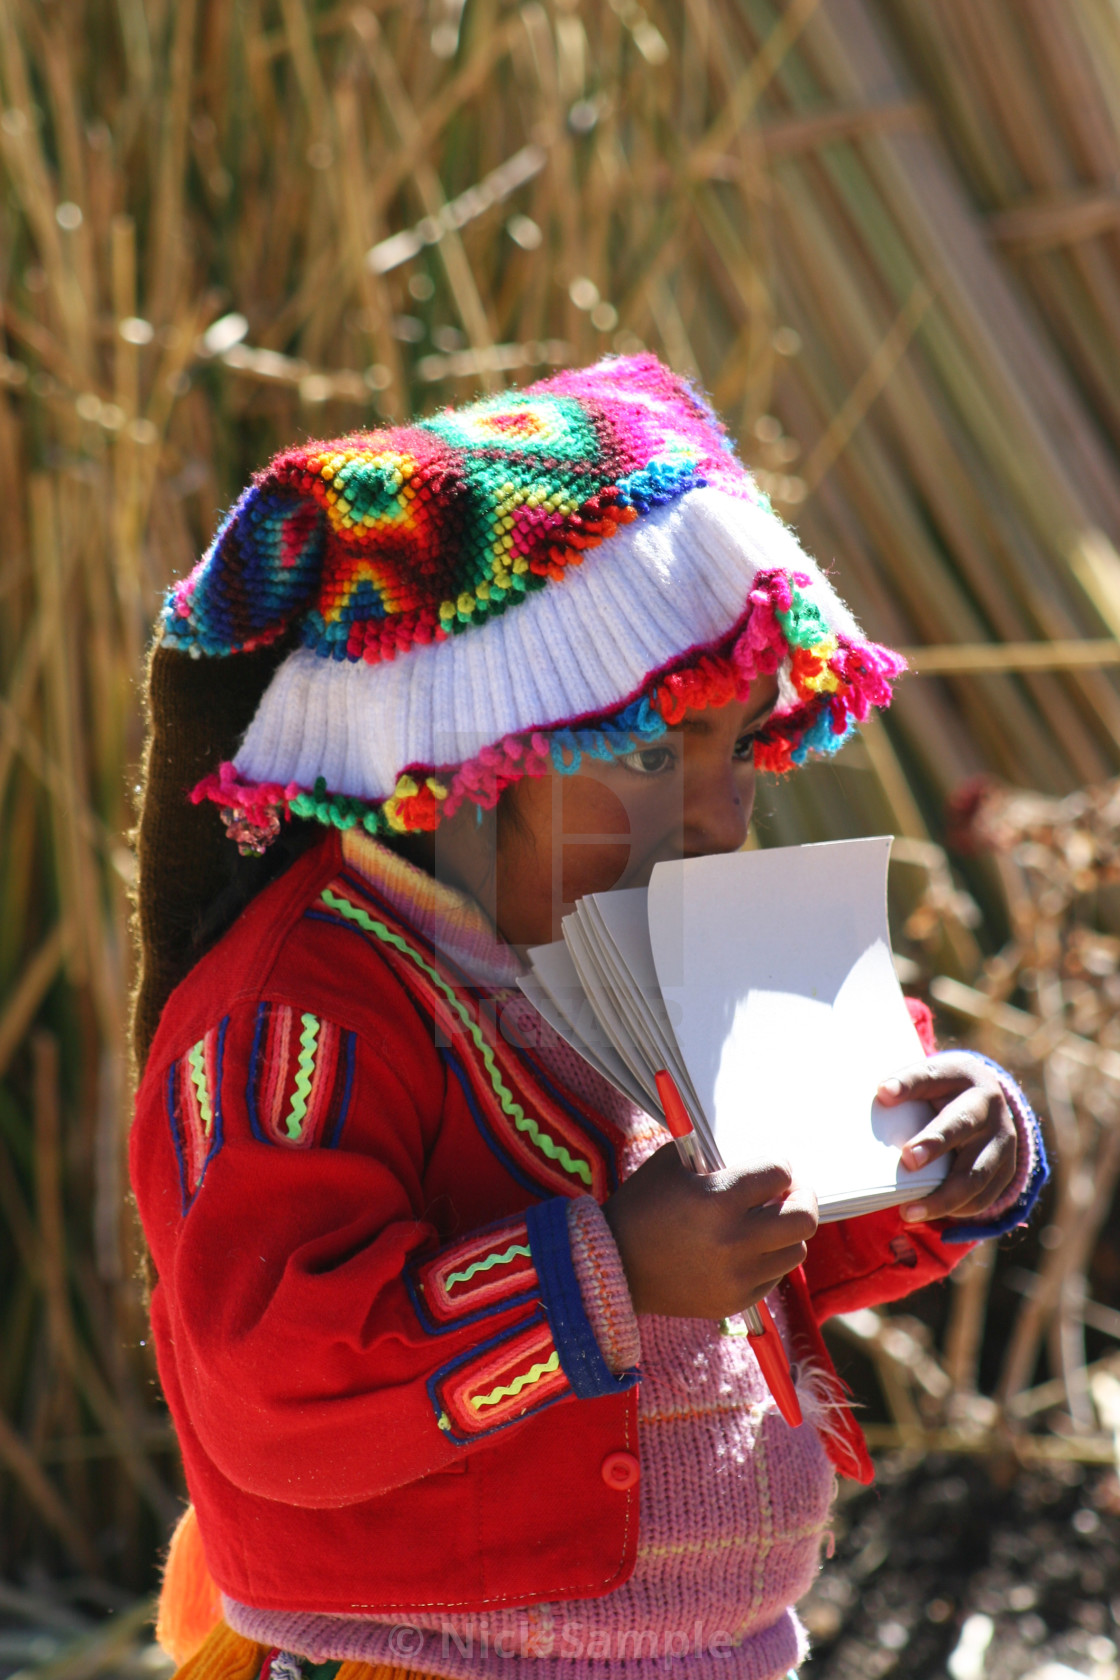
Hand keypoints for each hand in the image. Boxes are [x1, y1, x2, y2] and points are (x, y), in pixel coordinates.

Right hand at [602, 1142, 817, 1318]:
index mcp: (718, 1199)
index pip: (779, 1174)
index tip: (772, 1170)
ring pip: (796, 1250)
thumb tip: (759, 1163)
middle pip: (803, 1218)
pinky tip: (746, 1249)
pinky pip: (774, 1276)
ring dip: (786, 1231)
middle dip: (802, 1198)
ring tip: (767, 1223)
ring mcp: (737, 1276)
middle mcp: (734, 1240)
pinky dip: (767, 1260)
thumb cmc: (643, 1206)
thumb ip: (718, 1158)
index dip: (778, 1168)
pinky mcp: (735, 1301)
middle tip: (790, 1194)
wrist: (614, 1266)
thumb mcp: (673, 1165)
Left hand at [877, 1052, 1017, 1224]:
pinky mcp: (1007, 1169)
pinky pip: (985, 1196)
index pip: (932, 1076)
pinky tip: (931, 1215)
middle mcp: (989, 1105)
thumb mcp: (927, 1078)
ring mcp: (1002, 1139)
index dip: (908, 1084)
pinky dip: (958, 1209)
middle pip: (963, 1124)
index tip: (883, 1093)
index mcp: (962, 1074)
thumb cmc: (942, 1091)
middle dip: (935, 1142)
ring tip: (909, 1212)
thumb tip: (880, 1099)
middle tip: (908, 1160)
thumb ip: (904, 1087)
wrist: (988, 1102)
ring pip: (975, 1173)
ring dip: (943, 1196)